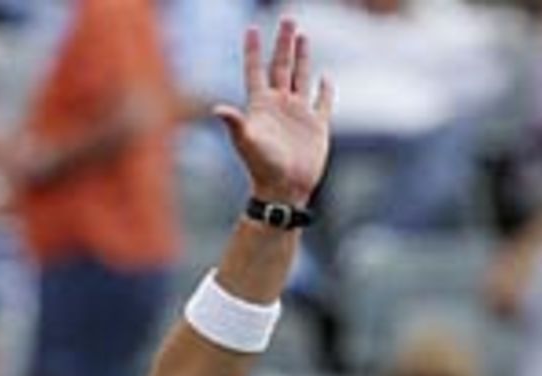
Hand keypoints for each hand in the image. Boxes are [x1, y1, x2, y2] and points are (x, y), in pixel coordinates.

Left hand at [214, 19, 332, 206]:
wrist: (283, 191)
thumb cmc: (262, 168)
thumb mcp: (247, 143)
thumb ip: (234, 124)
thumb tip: (216, 109)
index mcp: (260, 106)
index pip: (256, 71)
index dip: (253, 50)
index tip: (252, 28)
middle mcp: (279, 106)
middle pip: (281, 66)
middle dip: (283, 43)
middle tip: (288, 18)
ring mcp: (298, 114)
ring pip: (300, 77)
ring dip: (302, 57)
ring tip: (302, 35)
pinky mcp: (316, 126)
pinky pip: (322, 101)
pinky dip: (324, 88)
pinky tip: (325, 77)